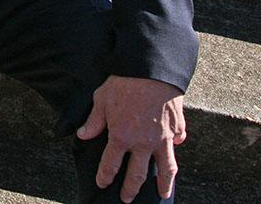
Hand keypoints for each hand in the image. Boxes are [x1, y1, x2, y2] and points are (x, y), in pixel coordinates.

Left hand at [77, 75, 186, 201]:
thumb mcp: (101, 100)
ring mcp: (163, 138)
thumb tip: (83, 135)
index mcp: (121, 137)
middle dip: (130, 189)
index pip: (110, 165)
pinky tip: (173, 153)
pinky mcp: (177, 128)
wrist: (151, 70)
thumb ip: (94, 121)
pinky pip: (177, 143)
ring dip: (164, 184)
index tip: (102, 183)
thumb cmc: (123, 82)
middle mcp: (143, 143)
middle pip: (137, 175)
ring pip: (165, 169)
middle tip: (127, 198)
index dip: (105, 176)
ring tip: (163, 194)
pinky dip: (175, 150)